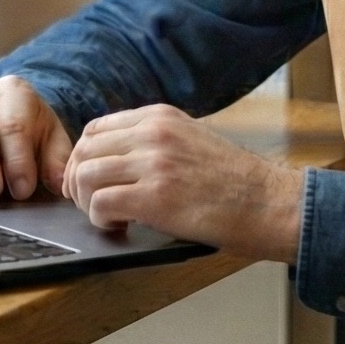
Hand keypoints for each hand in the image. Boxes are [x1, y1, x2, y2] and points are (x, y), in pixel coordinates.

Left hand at [63, 104, 303, 260]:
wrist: (267, 201)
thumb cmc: (235, 180)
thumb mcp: (193, 139)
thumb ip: (157, 140)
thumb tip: (118, 158)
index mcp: (160, 117)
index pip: (96, 128)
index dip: (83, 157)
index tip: (88, 178)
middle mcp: (153, 133)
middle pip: (85, 150)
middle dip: (78, 181)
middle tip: (90, 203)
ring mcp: (153, 163)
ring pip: (86, 176)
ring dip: (86, 202)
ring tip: (107, 216)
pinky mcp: (155, 197)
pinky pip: (101, 204)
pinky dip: (100, 220)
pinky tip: (119, 226)